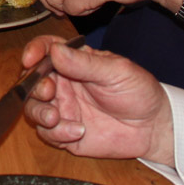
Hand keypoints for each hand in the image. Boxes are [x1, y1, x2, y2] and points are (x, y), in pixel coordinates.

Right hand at [21, 36, 173, 164]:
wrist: (153, 127)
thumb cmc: (138, 91)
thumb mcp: (116, 71)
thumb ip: (85, 63)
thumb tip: (55, 50)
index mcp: (73, 62)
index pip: (46, 50)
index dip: (34, 51)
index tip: (30, 59)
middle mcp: (63, 84)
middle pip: (31, 82)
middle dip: (33, 87)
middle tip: (49, 92)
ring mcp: (63, 109)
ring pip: (33, 109)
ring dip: (39, 112)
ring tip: (55, 118)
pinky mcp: (66, 134)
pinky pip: (48, 134)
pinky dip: (56, 133)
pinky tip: (78, 131)